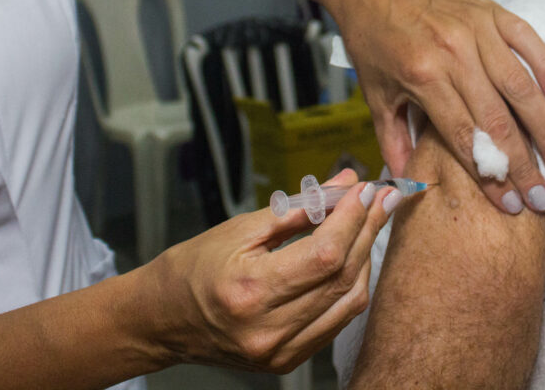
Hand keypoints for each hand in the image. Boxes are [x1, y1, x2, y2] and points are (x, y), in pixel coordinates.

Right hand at [142, 169, 395, 372]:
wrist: (162, 319)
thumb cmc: (192, 268)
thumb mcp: (240, 229)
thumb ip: (298, 208)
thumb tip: (343, 184)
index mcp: (250, 291)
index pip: (324, 253)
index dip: (353, 218)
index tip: (367, 188)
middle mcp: (269, 329)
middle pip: (342, 275)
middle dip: (368, 229)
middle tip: (382, 197)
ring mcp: (281, 351)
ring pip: (349, 300)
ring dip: (366, 256)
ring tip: (370, 222)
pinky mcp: (288, 360)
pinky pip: (338, 320)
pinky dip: (352, 285)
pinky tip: (354, 257)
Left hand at [323, 0, 544, 213]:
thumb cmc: (370, 39)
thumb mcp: (373, 94)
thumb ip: (393, 141)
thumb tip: (408, 184)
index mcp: (423, 78)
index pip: (465, 138)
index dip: (491, 177)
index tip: (513, 206)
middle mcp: (454, 54)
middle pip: (498, 120)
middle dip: (525, 164)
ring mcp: (476, 29)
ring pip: (520, 85)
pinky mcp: (490, 10)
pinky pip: (527, 40)